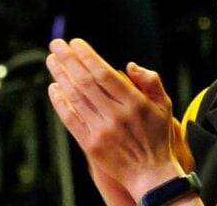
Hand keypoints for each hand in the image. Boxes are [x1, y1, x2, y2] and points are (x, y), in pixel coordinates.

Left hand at [46, 38, 185, 199]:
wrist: (151, 174)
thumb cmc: (157, 136)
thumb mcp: (165, 105)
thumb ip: (150, 81)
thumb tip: (128, 65)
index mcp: (135, 103)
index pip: (104, 74)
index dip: (87, 56)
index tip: (75, 42)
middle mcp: (116, 116)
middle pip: (86, 82)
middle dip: (68, 60)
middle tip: (56, 44)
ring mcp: (102, 131)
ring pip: (75, 98)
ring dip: (61, 77)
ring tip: (51, 61)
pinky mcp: (91, 145)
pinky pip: (70, 120)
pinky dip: (60, 103)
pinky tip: (54, 88)